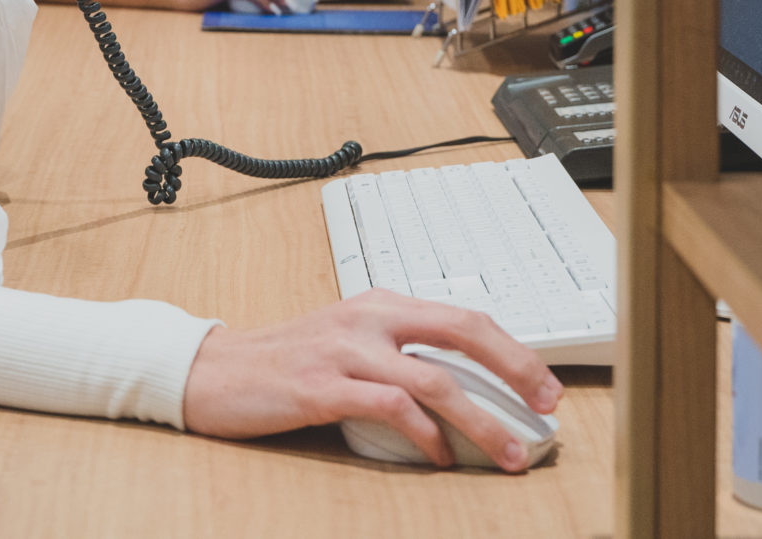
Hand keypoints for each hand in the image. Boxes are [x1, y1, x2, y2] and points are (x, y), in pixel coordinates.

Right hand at [182, 291, 561, 470]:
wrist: (215, 371)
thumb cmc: (287, 363)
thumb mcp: (349, 343)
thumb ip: (400, 354)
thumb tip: (467, 390)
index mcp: (379, 304)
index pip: (463, 315)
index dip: (513, 349)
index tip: (545, 384)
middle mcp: (367, 318)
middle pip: (460, 331)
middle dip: (514, 369)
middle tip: (546, 405)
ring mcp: (343, 350)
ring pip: (433, 379)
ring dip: (480, 421)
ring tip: (507, 453)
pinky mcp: (321, 386)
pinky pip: (389, 407)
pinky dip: (424, 435)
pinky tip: (439, 457)